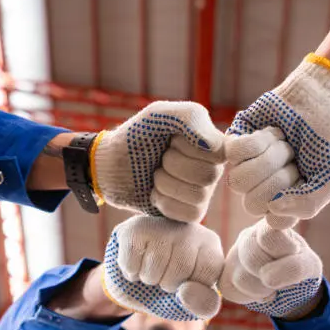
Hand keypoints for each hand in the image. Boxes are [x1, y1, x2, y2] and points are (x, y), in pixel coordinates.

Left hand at [93, 101, 225, 221]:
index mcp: (211, 144)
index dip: (190, 148)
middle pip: (208, 175)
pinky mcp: (190, 214)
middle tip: (160, 159)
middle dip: (173, 165)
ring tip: (155, 175)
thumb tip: (214, 146)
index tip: (172, 140)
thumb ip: (190, 118)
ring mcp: (203, 193)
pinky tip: (156, 194)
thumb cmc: (137, 135)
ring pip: (198, 196)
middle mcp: (212, 169)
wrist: (110, 165)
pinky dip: (166, 203)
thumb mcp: (160, 114)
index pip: (218, 152)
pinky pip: (190, 214)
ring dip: (165, 183)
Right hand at [103, 216, 224, 320]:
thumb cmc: (170, 289)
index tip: (184, 283)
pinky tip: (135, 264)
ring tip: (149, 270)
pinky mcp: (136, 227)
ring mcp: (162, 224)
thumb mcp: (194, 303)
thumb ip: (204, 304)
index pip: (207, 273)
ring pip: (155, 264)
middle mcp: (190, 228)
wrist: (133, 282)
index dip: (191, 288)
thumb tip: (185, 292)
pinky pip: (132, 261)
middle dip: (168, 284)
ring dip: (148, 279)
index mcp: (210, 246)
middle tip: (163, 277)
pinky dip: (131, 272)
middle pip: (181, 267)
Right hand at [219, 219, 322, 317]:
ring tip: (272, 286)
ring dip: (263, 290)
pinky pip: (231, 290)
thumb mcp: (309, 265)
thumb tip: (267, 278)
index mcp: (270, 225)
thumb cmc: (300, 268)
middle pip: (252, 258)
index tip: (294, 251)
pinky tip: (260, 290)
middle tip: (283, 276)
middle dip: (272, 275)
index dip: (282, 250)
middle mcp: (249, 236)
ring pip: (241, 279)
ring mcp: (233, 255)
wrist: (291, 285)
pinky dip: (250, 297)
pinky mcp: (224, 275)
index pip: (269, 236)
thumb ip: (296, 266)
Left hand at [226, 55, 329, 226]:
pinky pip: (234, 154)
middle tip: (294, 158)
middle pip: (251, 204)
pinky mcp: (234, 142)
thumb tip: (273, 207)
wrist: (321, 101)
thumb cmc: (326, 143)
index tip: (304, 180)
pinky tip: (273, 132)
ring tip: (284, 144)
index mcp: (281, 203)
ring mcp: (246, 166)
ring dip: (269, 158)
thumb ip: (307, 205)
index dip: (289, 201)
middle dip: (278, 178)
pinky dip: (259, 141)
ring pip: (239, 180)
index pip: (273, 220)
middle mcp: (260, 188)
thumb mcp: (329, 181)